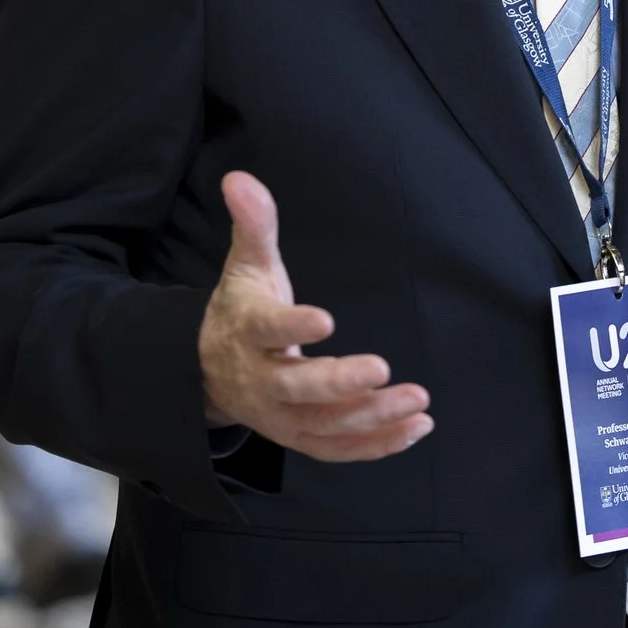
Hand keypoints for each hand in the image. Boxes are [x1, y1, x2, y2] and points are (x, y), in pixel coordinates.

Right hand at [198, 171, 433, 461]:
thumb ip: (253, 226)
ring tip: (418, 403)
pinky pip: (338, 450)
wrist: (208, 372)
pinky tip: (417, 429)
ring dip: (372, 419)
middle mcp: (262, 381)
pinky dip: (377, 446)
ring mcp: (280, 416)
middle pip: (297, 389)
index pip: (266, 329)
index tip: (328, 318)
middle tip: (383, 368)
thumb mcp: (245, 266)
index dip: (294, 325)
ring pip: (324, 426)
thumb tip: (241, 178)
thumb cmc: (242, 310)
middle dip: (340, 383)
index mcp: (247, 332)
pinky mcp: (300, 437)